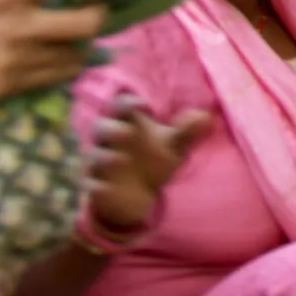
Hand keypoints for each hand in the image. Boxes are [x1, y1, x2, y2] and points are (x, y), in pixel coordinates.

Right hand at [0, 0, 121, 102]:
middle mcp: (15, 28)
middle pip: (87, 24)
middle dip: (100, 14)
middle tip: (98, 7)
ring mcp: (10, 62)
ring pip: (75, 57)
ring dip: (82, 44)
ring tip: (78, 34)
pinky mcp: (2, 88)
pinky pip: (52, 79)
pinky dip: (61, 66)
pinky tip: (57, 56)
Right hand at [84, 93, 210, 232]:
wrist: (139, 192)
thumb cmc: (154, 158)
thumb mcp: (173, 145)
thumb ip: (185, 131)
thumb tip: (205, 117)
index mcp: (127, 122)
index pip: (121, 105)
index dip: (128, 102)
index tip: (145, 106)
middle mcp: (109, 139)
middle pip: (101, 127)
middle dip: (111, 129)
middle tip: (128, 132)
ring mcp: (99, 162)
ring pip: (93, 155)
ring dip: (104, 157)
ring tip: (120, 159)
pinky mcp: (96, 185)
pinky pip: (91, 184)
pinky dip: (97, 186)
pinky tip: (105, 188)